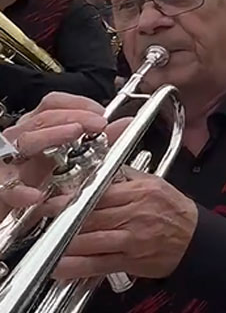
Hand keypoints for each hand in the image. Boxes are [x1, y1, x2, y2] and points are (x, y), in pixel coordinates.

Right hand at [0, 93, 128, 215]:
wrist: (11, 209)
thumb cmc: (35, 178)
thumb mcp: (68, 157)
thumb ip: (99, 140)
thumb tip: (125, 124)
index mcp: (38, 128)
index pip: (53, 103)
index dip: (77, 103)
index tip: (101, 112)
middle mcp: (21, 138)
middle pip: (44, 117)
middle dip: (74, 116)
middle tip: (98, 123)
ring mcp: (8, 160)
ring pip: (26, 140)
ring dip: (51, 136)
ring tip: (74, 134)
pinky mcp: (1, 186)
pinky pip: (8, 187)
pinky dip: (20, 191)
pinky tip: (36, 195)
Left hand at [43, 169, 197, 279]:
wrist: (198, 240)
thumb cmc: (176, 213)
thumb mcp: (156, 185)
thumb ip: (128, 176)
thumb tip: (105, 167)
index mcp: (140, 192)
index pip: (100, 191)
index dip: (74, 196)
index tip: (56, 198)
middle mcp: (136, 213)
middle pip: (90, 214)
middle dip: (63, 217)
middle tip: (45, 217)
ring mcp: (133, 238)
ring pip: (91, 238)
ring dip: (65, 241)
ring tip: (48, 239)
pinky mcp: (131, 259)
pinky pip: (98, 262)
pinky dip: (77, 266)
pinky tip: (61, 265)